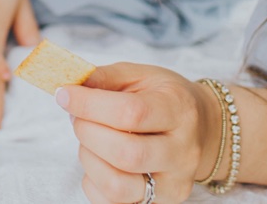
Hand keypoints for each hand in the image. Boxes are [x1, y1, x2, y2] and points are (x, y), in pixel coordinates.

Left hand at [56, 63, 222, 202]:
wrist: (201, 129)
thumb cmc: (165, 98)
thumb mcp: (140, 75)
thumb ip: (105, 78)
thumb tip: (70, 89)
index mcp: (179, 111)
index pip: (132, 113)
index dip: (89, 105)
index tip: (64, 94)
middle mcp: (182, 152)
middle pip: (126, 154)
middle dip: (87, 132)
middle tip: (78, 118)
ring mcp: (173, 183)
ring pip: (117, 185)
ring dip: (89, 159)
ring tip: (89, 140)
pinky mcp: (159, 203)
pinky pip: (112, 202)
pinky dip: (93, 181)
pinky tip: (100, 160)